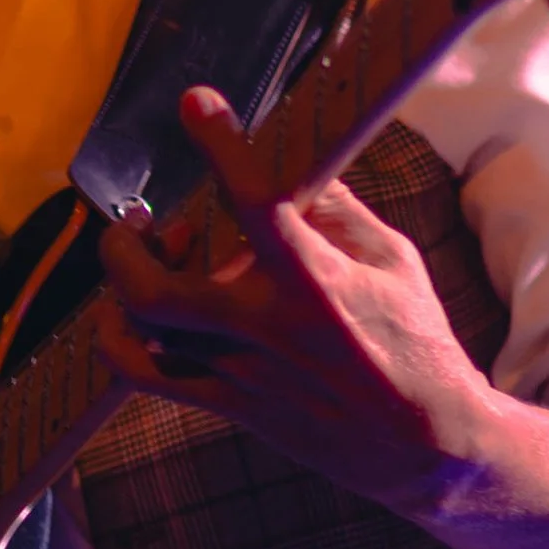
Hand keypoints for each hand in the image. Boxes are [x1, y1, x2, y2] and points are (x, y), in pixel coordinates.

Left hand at [96, 89, 490, 520]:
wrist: (428, 444)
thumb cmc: (416, 344)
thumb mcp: (394, 261)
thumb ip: (338, 211)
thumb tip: (294, 165)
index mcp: (315, 281)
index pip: (257, 201)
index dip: (220, 144)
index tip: (197, 104)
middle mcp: (266, 327)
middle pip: (155, 286)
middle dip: (126, 244)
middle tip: (141, 219)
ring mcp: (240, 371)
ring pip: (141, 328)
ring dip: (125, 282)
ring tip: (145, 258)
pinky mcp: (230, 404)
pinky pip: (146, 375)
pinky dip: (120, 339)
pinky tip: (132, 315)